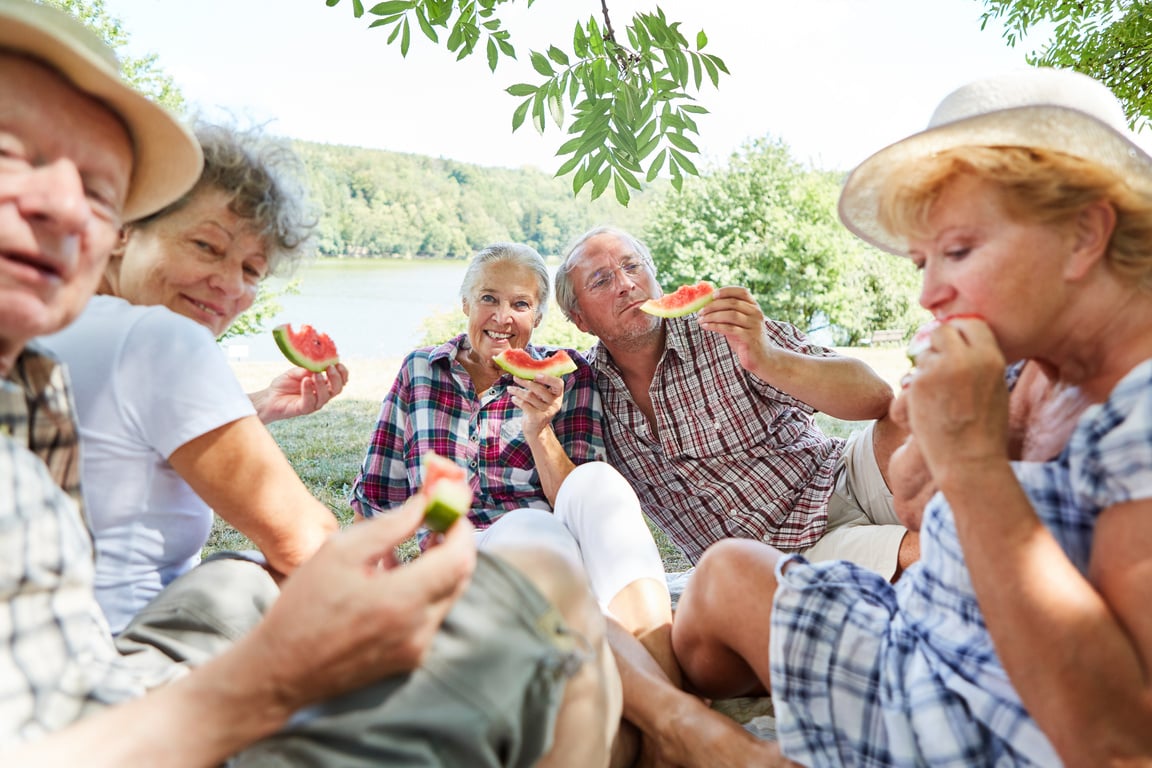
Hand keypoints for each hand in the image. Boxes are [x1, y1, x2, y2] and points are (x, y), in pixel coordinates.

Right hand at [244, 495, 475, 711]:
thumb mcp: (340, 552)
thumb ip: (390, 525)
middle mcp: (418, 629)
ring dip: (435, 570)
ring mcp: (415, 648)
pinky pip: (430, 618)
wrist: (281, 670)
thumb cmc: (304, 606)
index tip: (450, 512)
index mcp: (402, 600)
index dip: (461, 530)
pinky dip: (422, 594)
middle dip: (453, 547)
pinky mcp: (408, 660)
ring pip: (445, 597)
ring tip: (403, 552)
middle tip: (435, 526)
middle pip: (459, 578)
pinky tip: (391, 582)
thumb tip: (423, 504)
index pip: (459, 558)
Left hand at [252, 363, 348, 423]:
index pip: (340, 381)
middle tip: (330, 368)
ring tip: (316, 374)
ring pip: (326, 396)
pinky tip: (305, 381)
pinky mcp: (304, 409)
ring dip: (322, 384)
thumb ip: (307, 368)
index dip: (342, 373)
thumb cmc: (284, 384)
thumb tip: (317, 363)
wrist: (269, 397)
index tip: (338, 363)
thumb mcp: (296, 371)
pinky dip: (309, 390)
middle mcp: (321, 395)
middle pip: (337, 389)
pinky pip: (310, 402)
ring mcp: (314, 403)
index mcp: (323, 385)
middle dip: (336, 378)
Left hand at [509, 373, 563, 439]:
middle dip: (525, 382)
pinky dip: (517, 400)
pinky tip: (513, 399)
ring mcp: (547, 411)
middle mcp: (555, 403)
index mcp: (558, 395)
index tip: (535, 374)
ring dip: (518, 391)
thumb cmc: (536, 408)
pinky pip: (525, 405)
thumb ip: (538, 386)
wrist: (536, 430)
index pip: (558, 383)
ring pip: (530, 396)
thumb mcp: (540, 397)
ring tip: (510, 389)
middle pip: (540, 389)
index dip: (548, 378)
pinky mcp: (537, 418)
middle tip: (515, 377)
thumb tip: (524, 370)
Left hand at [697, 286, 773, 372]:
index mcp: (754, 307)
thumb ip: (728, 313)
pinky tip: (705, 327)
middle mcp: (756, 314)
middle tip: (700, 311)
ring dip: (712, 316)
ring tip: (700, 319)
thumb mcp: (738, 324)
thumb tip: (707, 305)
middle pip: (733, 303)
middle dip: (713, 306)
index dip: (727, 291)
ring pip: (731, 315)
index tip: (713, 295)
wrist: (762, 358)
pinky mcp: (749, 338)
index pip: (742, 292)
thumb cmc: (746, 339)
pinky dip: (715, 326)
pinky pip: (730, 329)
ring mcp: (754, 326)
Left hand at [901, 317, 1008, 482]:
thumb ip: (979, 362)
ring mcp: (939, 370)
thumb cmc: (985, 430)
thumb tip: (960, 341)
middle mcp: (965, 358)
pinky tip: (924, 411)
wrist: (969, 461)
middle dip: (937, 344)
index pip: (971, 322)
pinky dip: (912, 391)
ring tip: (935, 397)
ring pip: (922, 353)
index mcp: (990, 357)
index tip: (953, 343)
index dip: (959, 331)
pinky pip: (909, 376)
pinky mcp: (917, 385)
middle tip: (937, 364)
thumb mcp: (995, 387)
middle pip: (942, 331)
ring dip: (924, 369)